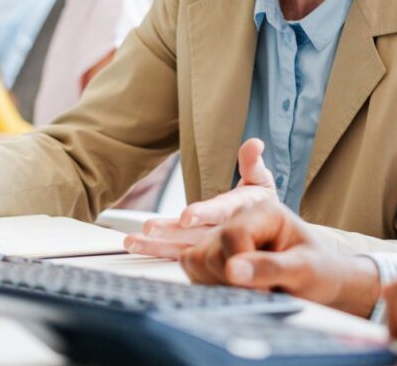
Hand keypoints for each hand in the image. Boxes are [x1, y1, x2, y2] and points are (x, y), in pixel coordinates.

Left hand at [125, 137, 277, 258]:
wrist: (265, 237)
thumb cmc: (261, 206)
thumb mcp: (261, 182)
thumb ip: (253, 163)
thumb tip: (254, 142)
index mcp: (237, 214)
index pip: (219, 213)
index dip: (203, 213)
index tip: (185, 216)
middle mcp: (220, 234)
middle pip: (193, 234)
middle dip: (171, 232)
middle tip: (149, 229)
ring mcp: (207, 247)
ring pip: (180, 248)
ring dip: (155, 245)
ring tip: (131, 240)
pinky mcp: (197, 254)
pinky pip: (174, 254)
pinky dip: (154, 251)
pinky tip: (133, 247)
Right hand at [181, 201, 381, 317]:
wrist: (318, 282)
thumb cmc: (317, 271)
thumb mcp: (303, 270)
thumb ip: (270, 268)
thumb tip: (232, 270)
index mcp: (265, 211)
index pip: (234, 234)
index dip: (241, 266)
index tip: (264, 291)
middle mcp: (240, 218)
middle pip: (212, 250)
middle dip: (232, 280)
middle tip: (263, 293)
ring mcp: (224, 235)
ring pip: (197, 260)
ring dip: (218, 284)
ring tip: (250, 290)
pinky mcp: (214, 254)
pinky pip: (192, 268)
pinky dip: (206, 285)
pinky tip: (234, 291)